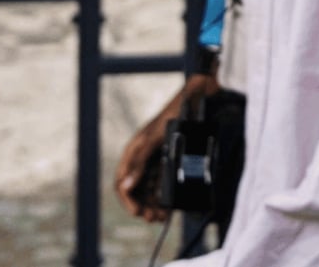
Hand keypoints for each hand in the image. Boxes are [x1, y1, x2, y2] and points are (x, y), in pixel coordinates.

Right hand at [114, 73, 218, 221]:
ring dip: (154, 203)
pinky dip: (164, 193)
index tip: (139, 213)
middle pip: (137, 188)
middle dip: (144, 205)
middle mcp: (142, 157)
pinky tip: (170, 204)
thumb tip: (126, 185)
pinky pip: (163, 181)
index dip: (129, 200)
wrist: (196, 98)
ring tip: (163, 216)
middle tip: (155, 219)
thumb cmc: (173, 114)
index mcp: (133, 152)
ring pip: (150, 187)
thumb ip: (140, 161)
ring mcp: (156, 158)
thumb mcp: (155, 138)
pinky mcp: (169, 158)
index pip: (122, 182)